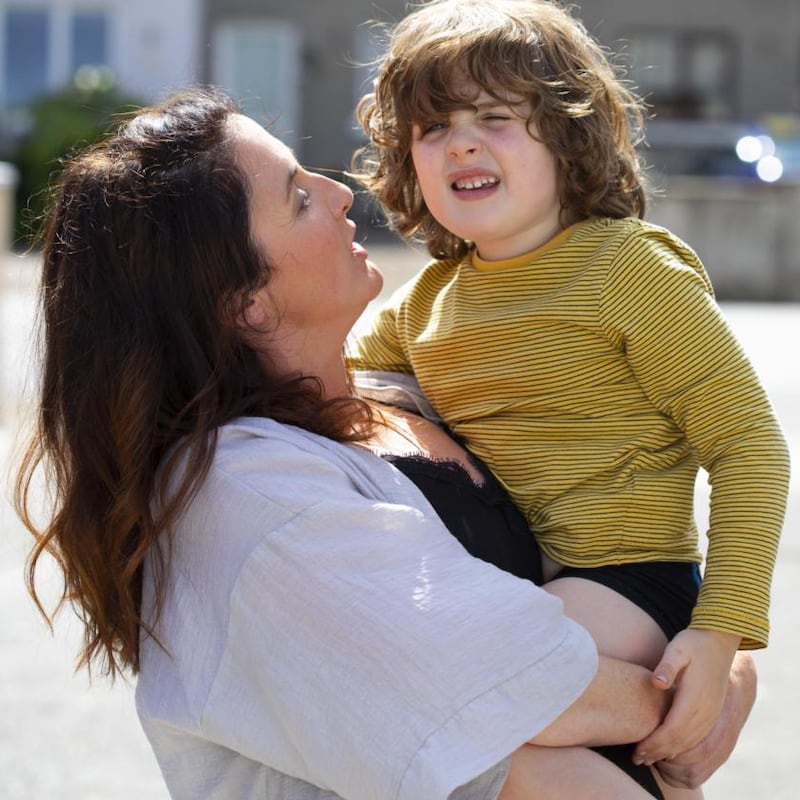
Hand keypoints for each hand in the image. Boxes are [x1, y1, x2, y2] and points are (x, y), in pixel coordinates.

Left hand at [633, 627, 739, 765]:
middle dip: (658, 753)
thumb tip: (656, 683)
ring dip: (669, 753)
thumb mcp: (677, 648)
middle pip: (680, 741)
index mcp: (695, 697)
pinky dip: (682, 748)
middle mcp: (706, 710)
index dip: (655, 743)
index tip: (637, 750)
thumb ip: (667, 666)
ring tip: (647, 758)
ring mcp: (712, 713)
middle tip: (636, 759)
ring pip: (690, 743)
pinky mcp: (713, 712)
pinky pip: (698, 738)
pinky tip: (667, 749)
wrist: (719, 640)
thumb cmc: (693, 643)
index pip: (673, 729)